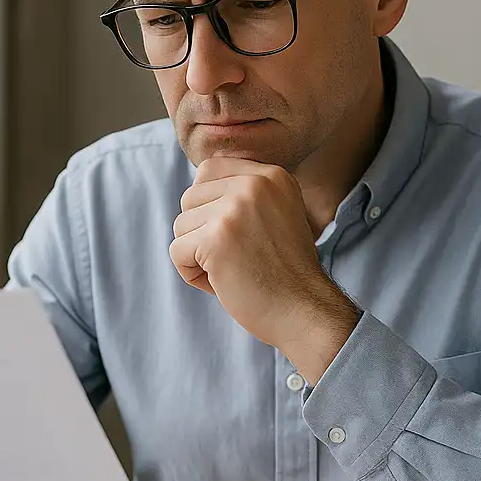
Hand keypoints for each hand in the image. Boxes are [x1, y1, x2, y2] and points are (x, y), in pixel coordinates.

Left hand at [171, 157, 359, 381]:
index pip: (210, 169)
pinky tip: (220, 283)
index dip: (207, 203)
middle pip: (190, 197)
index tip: (231, 233)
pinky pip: (177, 250)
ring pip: (181, 224)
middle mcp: (255, 184)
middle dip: (200, 231)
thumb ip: (246, 195)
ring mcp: (235, 209)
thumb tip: (197, 186)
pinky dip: (191, 273)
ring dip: (195, 254)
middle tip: (232, 257)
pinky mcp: (216, 237)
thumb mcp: (278, 215)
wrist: (303, 310)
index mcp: (272, 176)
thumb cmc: (285, 273)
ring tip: (229, 270)